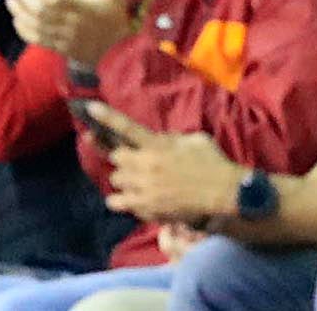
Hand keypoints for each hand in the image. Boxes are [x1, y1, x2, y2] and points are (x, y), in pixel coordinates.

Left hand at [102, 123, 247, 226]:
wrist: (227, 195)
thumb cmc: (214, 164)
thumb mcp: (194, 140)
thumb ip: (170, 138)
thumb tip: (158, 139)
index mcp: (157, 146)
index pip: (126, 128)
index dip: (106, 117)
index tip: (89, 108)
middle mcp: (146, 166)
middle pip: (116, 157)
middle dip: (123, 159)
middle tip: (136, 163)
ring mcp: (145, 189)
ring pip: (116, 180)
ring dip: (123, 179)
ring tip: (138, 182)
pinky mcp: (148, 209)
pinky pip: (121, 203)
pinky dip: (125, 201)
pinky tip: (135, 199)